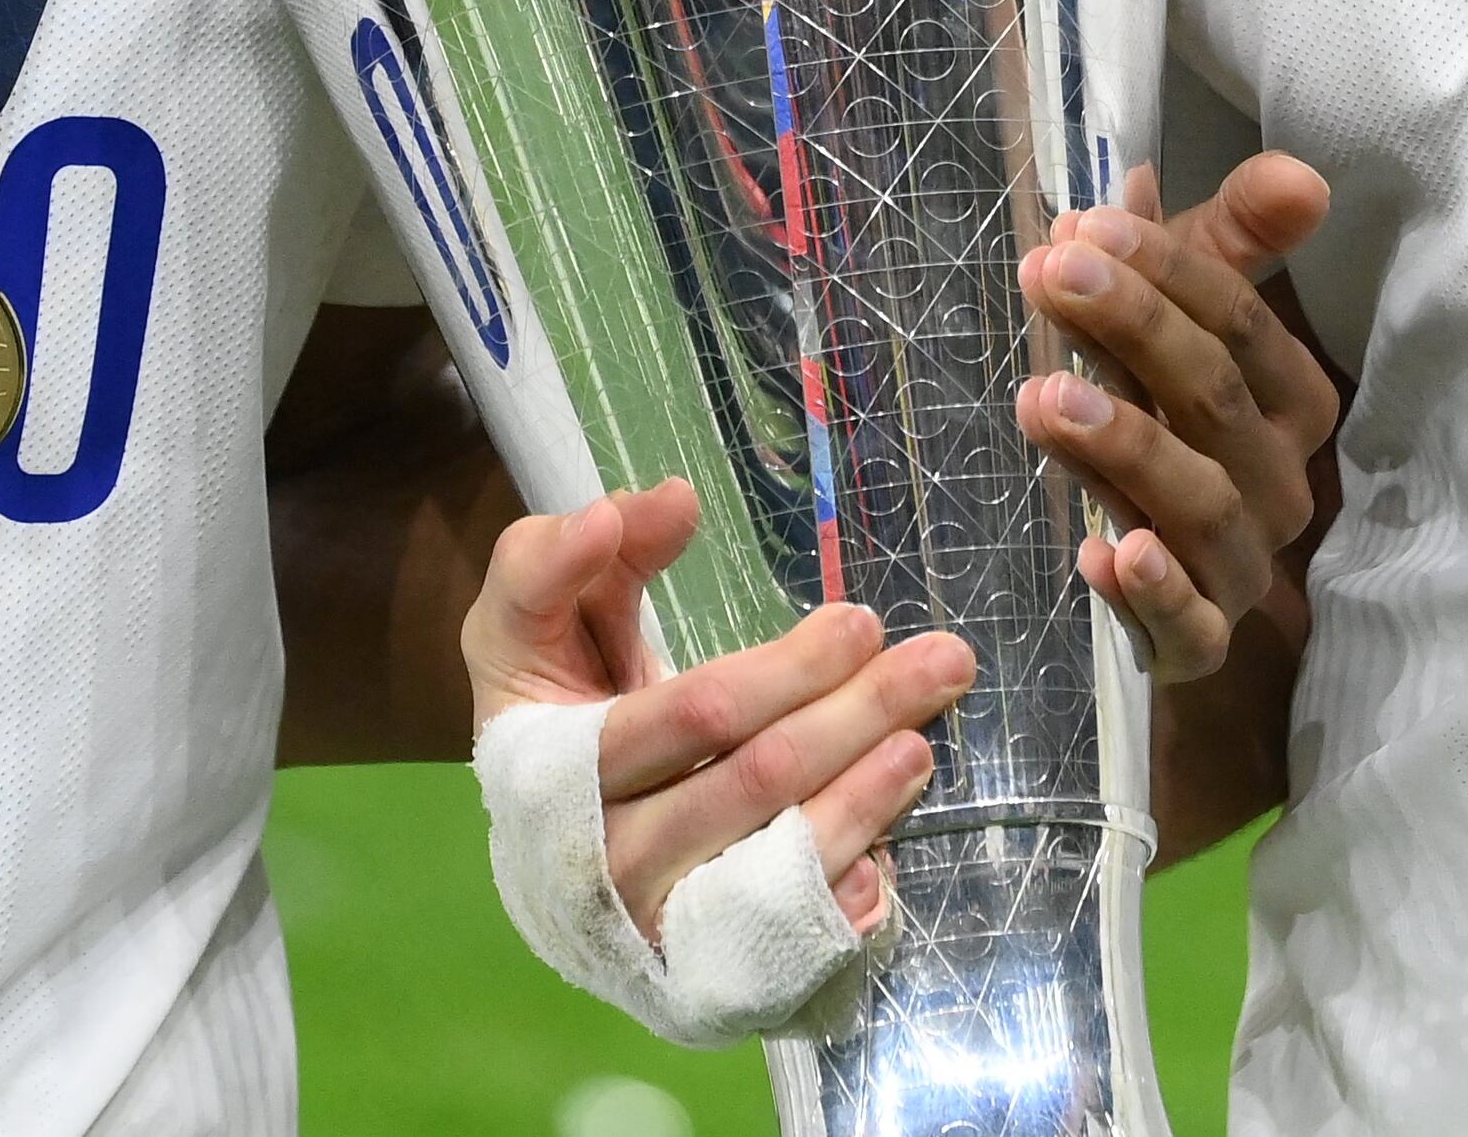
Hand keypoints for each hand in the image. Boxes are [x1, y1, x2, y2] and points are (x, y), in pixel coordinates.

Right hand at [463, 480, 973, 940]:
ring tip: (925, 732)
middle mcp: (598, 850)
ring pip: (783, 846)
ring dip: (868, 789)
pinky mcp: (700, 967)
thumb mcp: (535, 627)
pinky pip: (792, 926)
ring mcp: (652, 918)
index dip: (773, 663)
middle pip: (754, 770)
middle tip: (931, 654)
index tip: (827, 597)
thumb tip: (665, 499)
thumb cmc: (558, 714)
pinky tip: (891, 839)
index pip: (685, 714)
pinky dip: (849, 881)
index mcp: (547, 758)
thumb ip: (574, 556)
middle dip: (850, 703)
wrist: (553, 860)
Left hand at [1014, 154, 1339, 676]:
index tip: (1081, 227)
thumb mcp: (1194, 337)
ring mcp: (1244, 566)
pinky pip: (1191, 624)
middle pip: (1216, 398)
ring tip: (1044, 398)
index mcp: (1292, 399)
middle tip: (1049, 275)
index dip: (1167, 269)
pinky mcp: (1203, 640)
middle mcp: (1282, 482)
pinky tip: (1096, 555)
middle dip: (1135, 330)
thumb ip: (1228, 248)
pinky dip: (1150, 593)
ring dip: (1125, 448)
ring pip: (1200, 504)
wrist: (1192, 600)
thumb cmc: (1183, 435)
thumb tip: (1295, 171)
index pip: (1241, 323)